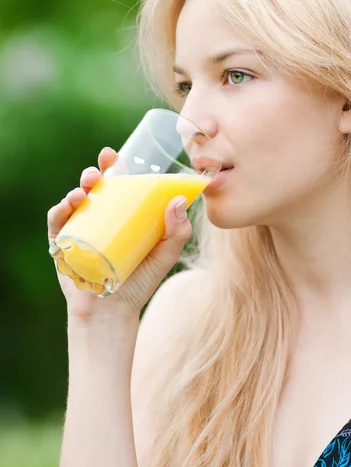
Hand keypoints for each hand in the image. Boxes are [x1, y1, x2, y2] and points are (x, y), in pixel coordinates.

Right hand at [47, 147, 192, 322]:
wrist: (114, 312)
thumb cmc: (140, 281)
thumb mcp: (164, 255)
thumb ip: (177, 232)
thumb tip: (178, 201)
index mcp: (121, 214)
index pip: (116, 184)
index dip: (112, 166)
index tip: (113, 154)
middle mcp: (98, 217)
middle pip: (92, 188)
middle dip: (93, 173)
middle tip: (98, 171)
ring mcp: (79, 230)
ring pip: (73, 202)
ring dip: (76, 190)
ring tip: (84, 191)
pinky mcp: (62, 246)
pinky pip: (56, 224)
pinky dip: (59, 212)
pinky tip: (67, 206)